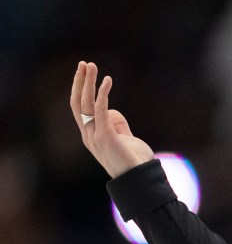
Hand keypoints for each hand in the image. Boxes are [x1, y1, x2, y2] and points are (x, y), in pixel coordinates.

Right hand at [70, 61, 154, 177]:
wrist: (140, 179)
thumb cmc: (135, 161)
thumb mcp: (126, 138)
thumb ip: (118, 124)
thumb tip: (112, 111)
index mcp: (90, 135)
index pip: (80, 109)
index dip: (80, 90)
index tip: (84, 73)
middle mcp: (88, 135)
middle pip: (78, 103)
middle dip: (80, 82)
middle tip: (84, 63)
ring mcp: (95, 136)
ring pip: (86, 103)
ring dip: (87, 82)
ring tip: (91, 65)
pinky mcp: (106, 136)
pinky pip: (101, 110)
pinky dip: (103, 93)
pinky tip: (107, 80)